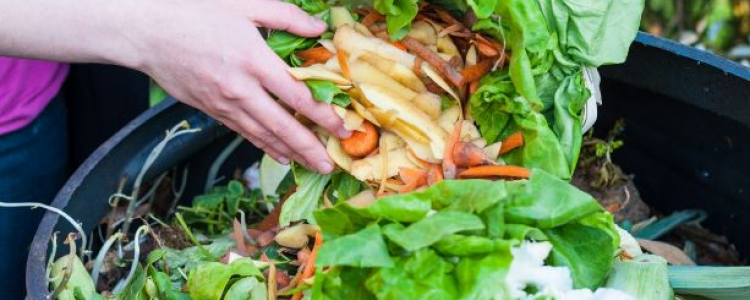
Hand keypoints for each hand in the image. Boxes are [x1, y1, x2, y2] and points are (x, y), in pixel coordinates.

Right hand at [132, 0, 349, 172]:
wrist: (144, 31)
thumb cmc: (193, 11)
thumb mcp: (243, 4)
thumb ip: (286, 16)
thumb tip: (319, 28)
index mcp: (254, 62)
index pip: (297, 97)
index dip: (323, 117)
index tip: (343, 128)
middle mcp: (241, 90)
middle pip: (283, 127)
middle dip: (310, 148)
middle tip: (332, 165)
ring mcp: (224, 104)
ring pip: (263, 135)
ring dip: (290, 153)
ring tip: (312, 166)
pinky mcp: (210, 110)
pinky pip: (243, 132)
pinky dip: (264, 145)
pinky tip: (279, 154)